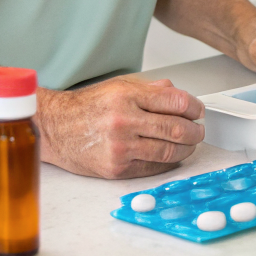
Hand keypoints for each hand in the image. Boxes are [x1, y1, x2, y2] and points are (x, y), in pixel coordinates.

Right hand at [36, 77, 204, 179]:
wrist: (56, 129)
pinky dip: (169, 163)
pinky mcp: (117, 168)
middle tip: (199, 130)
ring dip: (187, 148)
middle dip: (195, 131)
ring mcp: (120, 147)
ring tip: (189, 144)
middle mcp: (124, 120)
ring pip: (169, 151)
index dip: (194, 107)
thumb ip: (151, 89)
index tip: (199, 111)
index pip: (175, 101)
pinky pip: (153, 167)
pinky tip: (172, 156)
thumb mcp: (118, 86)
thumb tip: (180, 96)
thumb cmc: (86, 108)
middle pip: (176, 128)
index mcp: (126, 95)